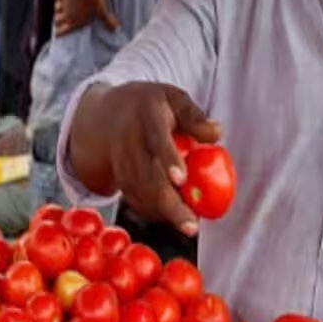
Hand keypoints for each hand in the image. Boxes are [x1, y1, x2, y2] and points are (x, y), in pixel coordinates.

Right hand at [53, 0, 118, 35]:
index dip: (59, 33)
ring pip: (56, 9)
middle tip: (64, 19)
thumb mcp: (101, 10)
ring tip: (65, 7)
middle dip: (59, 21)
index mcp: (73, 22)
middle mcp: (66, 15)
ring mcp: (63, 3)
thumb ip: (107, 21)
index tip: (59, 32)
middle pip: (56, 22)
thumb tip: (116, 30)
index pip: (59, 33)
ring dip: (59, 9)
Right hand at [69, 81, 220, 234]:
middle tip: (191, 224)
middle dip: (169, 204)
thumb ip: (194, 116)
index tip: (182, 180)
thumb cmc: (150, 106)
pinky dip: (154, 211)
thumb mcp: (173, 97)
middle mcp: (129, 143)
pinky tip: (172, 216)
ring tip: (188, 224)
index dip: (168, 160)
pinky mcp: (120, 180)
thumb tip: (216, 135)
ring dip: (164, 213)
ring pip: (141, 194)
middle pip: (146, 177)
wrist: (106, 116)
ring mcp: (121, 164)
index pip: (157, 141)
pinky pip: (136, 200)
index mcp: (146, 117)